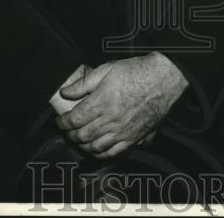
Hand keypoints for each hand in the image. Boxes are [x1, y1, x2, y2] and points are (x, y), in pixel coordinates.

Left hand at [54, 52, 187, 158]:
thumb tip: (65, 92)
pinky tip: (96, 150)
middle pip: (82, 135)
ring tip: (79, 139)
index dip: (63, 122)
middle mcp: (110, 120)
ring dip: (83, 145)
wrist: (164, 79)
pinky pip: (113, 153)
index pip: (74, 119)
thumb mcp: (107, 69)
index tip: (60, 120)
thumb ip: (84, 83)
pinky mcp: (134, 138)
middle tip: (67, 130)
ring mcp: (122, 131)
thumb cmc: (137, 72)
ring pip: (95, 147)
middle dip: (70, 134)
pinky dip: (101, 154)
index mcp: (101, 102)